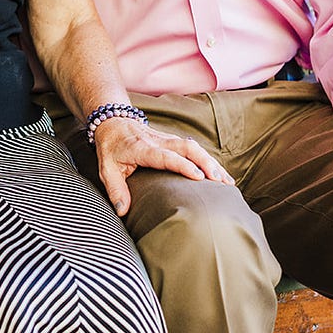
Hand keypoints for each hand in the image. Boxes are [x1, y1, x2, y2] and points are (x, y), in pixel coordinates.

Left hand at [92, 117, 233, 216]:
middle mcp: (158, 141)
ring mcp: (167, 139)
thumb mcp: (106, 168)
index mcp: (142, 148)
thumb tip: (123, 211)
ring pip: (194, 147)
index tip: (199, 177)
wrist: (112, 121)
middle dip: (206, 163)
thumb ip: (115, 189)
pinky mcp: (172, 140)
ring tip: (227, 182)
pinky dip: (208, 160)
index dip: (183, 166)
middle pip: (187, 148)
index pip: (166, 156)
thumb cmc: (110, 146)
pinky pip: (193, 148)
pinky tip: (220, 174)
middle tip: (221, 181)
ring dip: (211, 163)